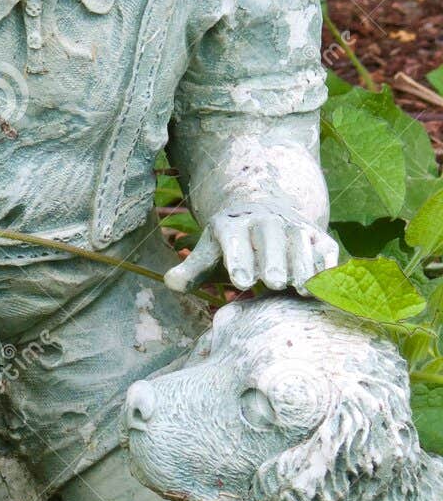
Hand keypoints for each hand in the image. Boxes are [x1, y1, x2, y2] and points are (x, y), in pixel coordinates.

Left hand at [164, 208, 337, 294]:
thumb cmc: (232, 244)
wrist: (265, 210)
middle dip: (273, 260)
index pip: (234, 239)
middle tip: (274, 284)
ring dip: (303, 265)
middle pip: (270, 238)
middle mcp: (265, 221)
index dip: (238, 259)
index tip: (241, 282)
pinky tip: (326, 287)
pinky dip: (328, 265)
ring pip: (300, 242)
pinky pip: (325, 248)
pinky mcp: (318, 235)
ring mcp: (294, 226)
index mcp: (232, 225)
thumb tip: (171, 283)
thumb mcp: (210, 251)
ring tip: (301, 289)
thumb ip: (192, 270)